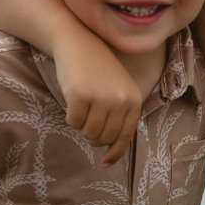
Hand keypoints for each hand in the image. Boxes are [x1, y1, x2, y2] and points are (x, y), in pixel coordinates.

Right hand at [53, 38, 143, 164]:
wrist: (79, 42)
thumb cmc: (97, 70)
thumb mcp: (118, 91)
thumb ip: (119, 116)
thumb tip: (111, 150)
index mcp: (134, 100)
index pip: (125, 136)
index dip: (115, 152)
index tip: (105, 163)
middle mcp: (120, 100)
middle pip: (104, 137)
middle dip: (93, 137)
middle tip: (85, 125)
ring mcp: (101, 98)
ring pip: (88, 132)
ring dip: (81, 127)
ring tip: (80, 110)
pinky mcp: (80, 96)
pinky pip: (73, 122)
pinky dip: (70, 117)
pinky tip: (71, 102)